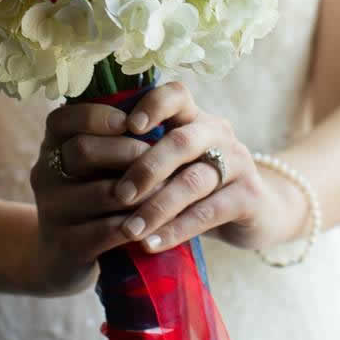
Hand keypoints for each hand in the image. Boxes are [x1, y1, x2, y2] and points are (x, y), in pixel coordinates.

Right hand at [30, 101, 149, 294]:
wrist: (63, 256)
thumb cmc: (95, 194)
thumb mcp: (97, 162)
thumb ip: (116, 134)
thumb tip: (157, 103)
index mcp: (52, 144)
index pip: (64, 118)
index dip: (98, 116)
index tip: (132, 122)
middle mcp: (44, 172)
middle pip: (83, 150)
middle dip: (129, 152)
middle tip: (162, 159)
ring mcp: (51, 210)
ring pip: (101, 193)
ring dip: (142, 192)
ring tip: (169, 191)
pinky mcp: (65, 245)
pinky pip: (106, 231)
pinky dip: (136, 224)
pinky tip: (155, 222)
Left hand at [112, 81, 303, 253]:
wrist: (259, 212)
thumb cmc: (197, 184)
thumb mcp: (174, 162)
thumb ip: (140, 153)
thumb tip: (80, 156)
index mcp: (194, 116)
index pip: (175, 95)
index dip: (152, 105)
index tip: (126, 126)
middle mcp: (218, 133)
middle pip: (181, 141)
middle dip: (146, 168)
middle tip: (118, 194)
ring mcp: (238, 163)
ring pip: (193, 180)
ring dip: (158, 207)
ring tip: (130, 229)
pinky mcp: (249, 197)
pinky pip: (209, 212)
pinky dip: (178, 229)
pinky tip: (153, 244)